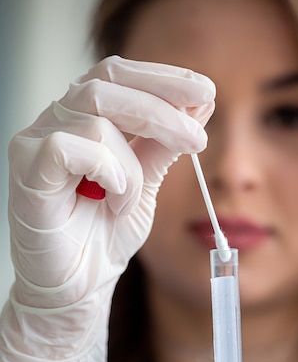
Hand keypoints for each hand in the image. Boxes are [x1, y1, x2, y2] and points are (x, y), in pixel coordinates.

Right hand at [0, 56, 214, 361]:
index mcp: (84, 119)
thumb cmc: (104, 236)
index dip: (163, 78)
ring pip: (95, 115)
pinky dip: (106, 172)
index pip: (119, 74)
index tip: (206, 92)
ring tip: (131, 199)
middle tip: (198, 137)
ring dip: (131, 162)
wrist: (79, 287)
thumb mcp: (144, 185)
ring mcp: (37, 143)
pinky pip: (68, 146)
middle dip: (162, 105)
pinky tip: (111, 201)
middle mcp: (57, 121)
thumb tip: (199, 106)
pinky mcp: (27, 172)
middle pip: (107, 82)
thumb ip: (163, 146)